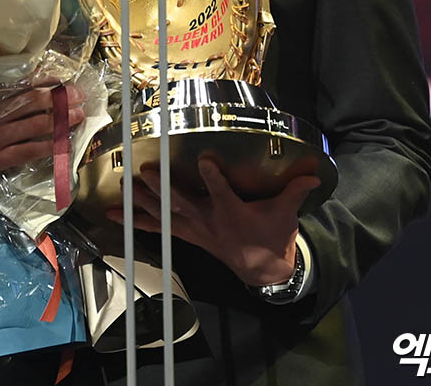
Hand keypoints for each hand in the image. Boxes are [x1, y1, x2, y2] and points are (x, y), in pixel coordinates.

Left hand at [106, 157, 318, 286]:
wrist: (264, 270)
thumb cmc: (273, 235)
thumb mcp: (286, 213)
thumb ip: (296, 191)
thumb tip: (314, 174)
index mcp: (233, 213)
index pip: (221, 192)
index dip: (212, 177)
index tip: (203, 159)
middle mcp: (209, 221)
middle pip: (183, 203)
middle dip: (164, 188)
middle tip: (146, 172)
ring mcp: (196, 230)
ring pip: (167, 214)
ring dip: (145, 202)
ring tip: (125, 191)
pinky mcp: (188, 235)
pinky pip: (159, 228)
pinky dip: (138, 221)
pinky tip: (116, 215)